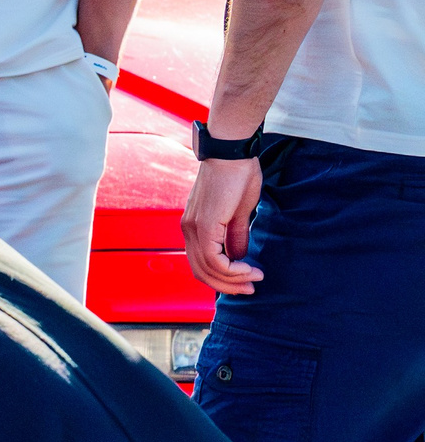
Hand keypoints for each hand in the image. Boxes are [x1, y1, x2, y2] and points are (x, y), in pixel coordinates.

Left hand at [181, 155, 263, 295]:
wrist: (232, 152)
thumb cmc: (237, 176)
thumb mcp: (239, 213)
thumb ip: (235, 236)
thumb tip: (238, 257)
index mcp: (193, 226)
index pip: (201, 263)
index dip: (223, 278)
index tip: (248, 280)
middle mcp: (187, 228)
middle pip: (201, 271)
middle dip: (228, 285)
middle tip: (251, 288)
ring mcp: (193, 226)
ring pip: (207, 269)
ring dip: (233, 280)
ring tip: (254, 279)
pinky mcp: (204, 223)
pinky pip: (214, 259)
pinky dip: (232, 270)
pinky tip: (249, 269)